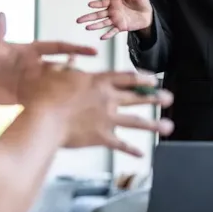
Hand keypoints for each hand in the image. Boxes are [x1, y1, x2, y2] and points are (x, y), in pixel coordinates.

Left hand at [0, 13, 97, 105]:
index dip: (75, 49)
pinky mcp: (27, 102)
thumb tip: (1, 15)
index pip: (56, 47)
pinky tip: (68, 107)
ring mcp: (32, 86)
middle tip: (89, 76)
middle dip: (77, 70)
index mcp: (28, 53)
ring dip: (70, 86)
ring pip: (57, 84)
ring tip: (83, 91)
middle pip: (62, 67)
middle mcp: (34, 68)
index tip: (93, 52)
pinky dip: (59, 103)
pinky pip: (46, 101)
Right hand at [21, 64, 173, 155]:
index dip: (143, 78)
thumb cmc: (44, 94)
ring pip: (136, 121)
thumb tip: (70, 59)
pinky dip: (132, 150)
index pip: (128, 77)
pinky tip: (142, 153)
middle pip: (138, 97)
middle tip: (169, 98)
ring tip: (169, 127)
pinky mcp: (101, 137)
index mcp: (99, 81)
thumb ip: (67, 66)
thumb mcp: (55, 73)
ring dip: (154, 125)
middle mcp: (108, 98)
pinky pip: (121, 144)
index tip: (154, 79)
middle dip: (155, 97)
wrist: (43, 119)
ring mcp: (107, 118)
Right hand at [77, 0, 152, 39]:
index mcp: (114, 2)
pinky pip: (113, 31)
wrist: (147, 14)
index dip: (96, 4)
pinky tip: (102, 37)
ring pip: (103, 23)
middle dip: (88, 17)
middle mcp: (112, 11)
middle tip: (79, 20)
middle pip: (98, 14)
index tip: (90, 4)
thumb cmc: (141, 3)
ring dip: (95, 25)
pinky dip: (108, 34)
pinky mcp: (120, 27)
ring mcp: (115, 19)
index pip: (102, 2)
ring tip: (87, 27)